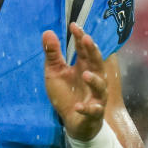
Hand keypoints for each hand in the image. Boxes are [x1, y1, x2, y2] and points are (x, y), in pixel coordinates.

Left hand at [42, 23, 107, 140]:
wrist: (73, 122)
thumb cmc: (66, 94)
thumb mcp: (55, 72)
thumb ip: (52, 54)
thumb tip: (47, 31)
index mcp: (84, 66)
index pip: (84, 49)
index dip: (80, 37)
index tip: (73, 25)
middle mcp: (93, 78)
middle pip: (97, 63)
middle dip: (93, 51)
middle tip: (87, 39)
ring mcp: (95, 96)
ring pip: (100, 86)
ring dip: (94, 80)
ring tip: (85, 74)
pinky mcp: (93, 113)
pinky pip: (93, 110)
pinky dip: (87, 108)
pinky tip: (78, 106)